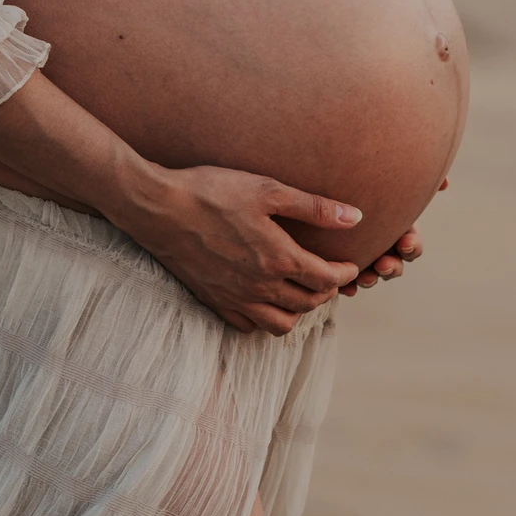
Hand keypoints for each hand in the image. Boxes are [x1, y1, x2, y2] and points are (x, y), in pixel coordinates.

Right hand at [118, 164, 362, 335]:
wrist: (159, 208)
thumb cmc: (212, 192)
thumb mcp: (267, 189)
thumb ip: (313, 206)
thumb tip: (356, 217)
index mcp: (279, 260)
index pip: (327, 279)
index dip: (345, 273)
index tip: (351, 265)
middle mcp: (261, 288)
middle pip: (308, 304)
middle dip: (325, 291)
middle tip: (328, 274)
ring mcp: (236, 299)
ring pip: (281, 324)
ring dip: (298, 310)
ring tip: (299, 290)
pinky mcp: (214, 302)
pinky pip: (249, 326)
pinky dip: (264, 318)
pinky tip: (263, 298)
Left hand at [339, 175, 446, 296]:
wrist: (328, 185)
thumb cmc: (365, 180)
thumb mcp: (388, 178)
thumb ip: (419, 180)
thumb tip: (447, 183)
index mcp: (396, 230)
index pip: (411, 246)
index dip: (411, 246)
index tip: (404, 242)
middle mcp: (381, 247)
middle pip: (393, 266)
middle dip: (391, 268)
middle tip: (382, 264)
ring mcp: (362, 257)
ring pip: (371, 275)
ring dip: (370, 279)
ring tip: (364, 277)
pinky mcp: (340, 261)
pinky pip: (346, 280)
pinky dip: (348, 285)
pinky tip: (346, 287)